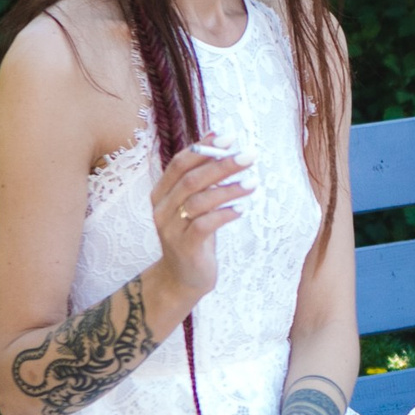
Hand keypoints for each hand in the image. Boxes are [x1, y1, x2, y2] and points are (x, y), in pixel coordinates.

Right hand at [148, 135, 253, 302]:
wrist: (183, 277)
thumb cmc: (194, 234)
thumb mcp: (197, 203)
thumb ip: (203, 175)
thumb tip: (221, 140)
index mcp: (161, 193)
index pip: (179, 163)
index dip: (204, 148)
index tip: (230, 137)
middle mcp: (162, 209)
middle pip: (191, 179)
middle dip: (222, 164)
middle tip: (249, 156)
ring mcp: (171, 228)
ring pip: (198, 201)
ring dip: (228, 190)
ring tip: (253, 183)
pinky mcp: (185, 247)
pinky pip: (204, 225)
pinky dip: (224, 214)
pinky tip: (242, 210)